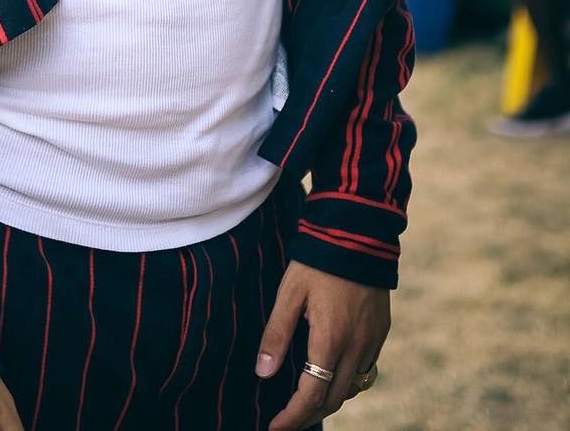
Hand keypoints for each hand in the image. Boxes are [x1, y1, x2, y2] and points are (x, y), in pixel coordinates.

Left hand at [257, 262, 388, 428]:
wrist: (358, 233)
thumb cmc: (317, 260)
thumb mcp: (290, 292)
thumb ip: (276, 334)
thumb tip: (263, 372)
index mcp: (330, 340)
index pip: (312, 395)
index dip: (293, 417)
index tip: (275, 427)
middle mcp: (356, 347)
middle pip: (334, 399)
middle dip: (309, 414)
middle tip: (287, 419)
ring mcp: (373, 340)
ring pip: (353, 388)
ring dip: (330, 399)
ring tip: (306, 400)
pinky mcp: (381, 330)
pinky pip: (365, 369)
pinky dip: (347, 381)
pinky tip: (331, 373)